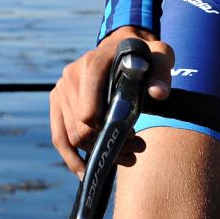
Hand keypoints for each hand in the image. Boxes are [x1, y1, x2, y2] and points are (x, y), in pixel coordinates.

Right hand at [49, 26, 174, 176]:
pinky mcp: (57, 101)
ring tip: (128, 157)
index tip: (132, 137)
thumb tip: (158, 95)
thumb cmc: (143, 54)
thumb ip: (161, 72)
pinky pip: (59, 136)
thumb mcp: (160, 55)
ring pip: (73, 136)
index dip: (106, 129)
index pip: (90, 107)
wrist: (123, 46)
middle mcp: (71, 75)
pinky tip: (87, 172)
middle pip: (83, 126)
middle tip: (137, 149)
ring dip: (98, 153)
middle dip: (109, 145)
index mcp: (93, 62)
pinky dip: (72, 158)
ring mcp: (61, 89)